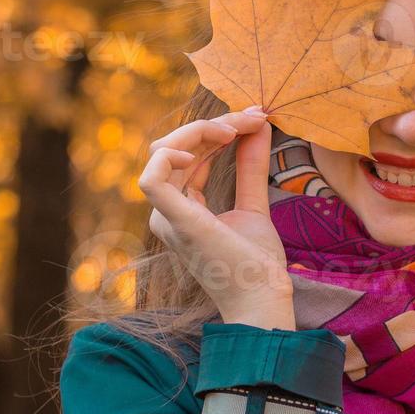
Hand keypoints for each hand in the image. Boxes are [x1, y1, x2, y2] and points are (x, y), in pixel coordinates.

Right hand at [140, 105, 296, 329]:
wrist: (262, 296)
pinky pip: (151, 179)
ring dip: (200, 130)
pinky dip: (169, 155)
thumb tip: (260, 125)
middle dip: (213, 124)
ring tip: (236, 128)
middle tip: (252, 117)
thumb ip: (250, 165)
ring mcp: (167, 217)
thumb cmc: (256, 262)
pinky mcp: (174, 221)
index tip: (255, 118)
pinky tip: (199, 147)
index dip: (218, 129)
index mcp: (181, 207)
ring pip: (163, 152)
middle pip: (175, 147)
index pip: (189, 154)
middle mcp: (167, 211)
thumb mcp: (253, 202)